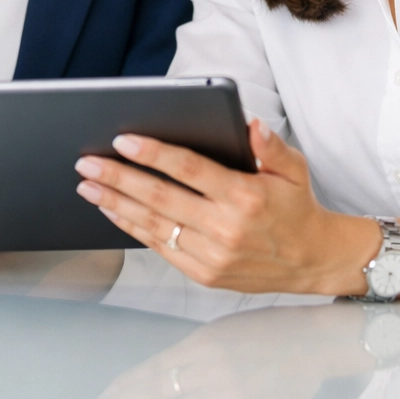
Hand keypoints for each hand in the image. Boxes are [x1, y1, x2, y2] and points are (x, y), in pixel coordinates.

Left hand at [73, 120, 377, 295]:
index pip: (190, 169)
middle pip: (160, 198)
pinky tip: (112, 211)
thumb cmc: (296, 206)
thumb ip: (269, 145)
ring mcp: (212, 254)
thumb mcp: (294, 168)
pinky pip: (159, 247)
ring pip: (153, 225)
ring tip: (88, 186)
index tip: (123, 139)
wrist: (312, 260)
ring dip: (115, 204)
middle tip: (87, 162)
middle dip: (118, 178)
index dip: (153, 153)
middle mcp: (226, 228)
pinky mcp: (204, 273)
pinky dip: (131, 228)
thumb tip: (251, 125)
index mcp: (245, 196)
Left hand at [83, 305, 370, 398]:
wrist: (318, 343)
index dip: (121, 394)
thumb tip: (154, 384)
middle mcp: (214, 372)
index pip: (151, 376)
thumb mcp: (221, 336)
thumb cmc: (268, 337)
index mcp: (204, 346)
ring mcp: (234, 397)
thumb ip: (189, 359)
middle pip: (158, 398)